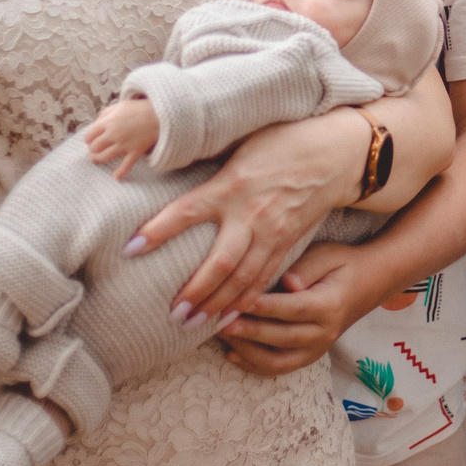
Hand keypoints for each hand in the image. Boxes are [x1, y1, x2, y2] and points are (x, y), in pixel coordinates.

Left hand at [80, 97, 159, 178]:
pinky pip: (126, 165)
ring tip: (96, 159)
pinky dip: (121, 172)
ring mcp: (124, 144)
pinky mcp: (135, 151)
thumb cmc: (138, 109)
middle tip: (93, 149)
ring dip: (98, 159)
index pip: (90, 134)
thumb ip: (106, 113)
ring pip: (105, 156)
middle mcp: (114, 134)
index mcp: (109, 122)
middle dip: (92, 148)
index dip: (88, 138)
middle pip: (95, 146)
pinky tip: (116, 177)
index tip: (89, 140)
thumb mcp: (119, 105)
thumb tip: (96, 123)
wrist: (159, 115)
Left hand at [126, 106, 369, 329]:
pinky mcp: (288, 242)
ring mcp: (272, 232)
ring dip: (218, 305)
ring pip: (243, 278)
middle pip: (219, 262)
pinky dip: (247, 300)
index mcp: (232, 184)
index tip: (130, 248)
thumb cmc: (284, 140)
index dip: (157, 230)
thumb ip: (211, 166)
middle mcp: (251, 214)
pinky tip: (231, 317)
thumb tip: (170, 164)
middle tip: (171, 313)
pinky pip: (265, 278)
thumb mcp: (241, 145)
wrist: (335, 154)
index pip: (186, 211)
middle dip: (195, 291)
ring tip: (193, 325)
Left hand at [215, 242, 393, 376]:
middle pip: (281, 337)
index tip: (237, 302)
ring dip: (247, 351)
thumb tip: (288, 283)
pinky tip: (232, 354)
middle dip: (248, 331)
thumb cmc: (342, 264)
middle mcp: (324, 333)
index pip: (292, 309)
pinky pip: (279, 368)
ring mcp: (317, 349)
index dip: (263, 307)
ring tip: (222, 335)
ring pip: (277, 360)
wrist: (368, 283)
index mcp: (329, 306)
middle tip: (219, 320)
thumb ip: (307, 267)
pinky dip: (254, 365)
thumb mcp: (328, 255)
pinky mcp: (309, 356)